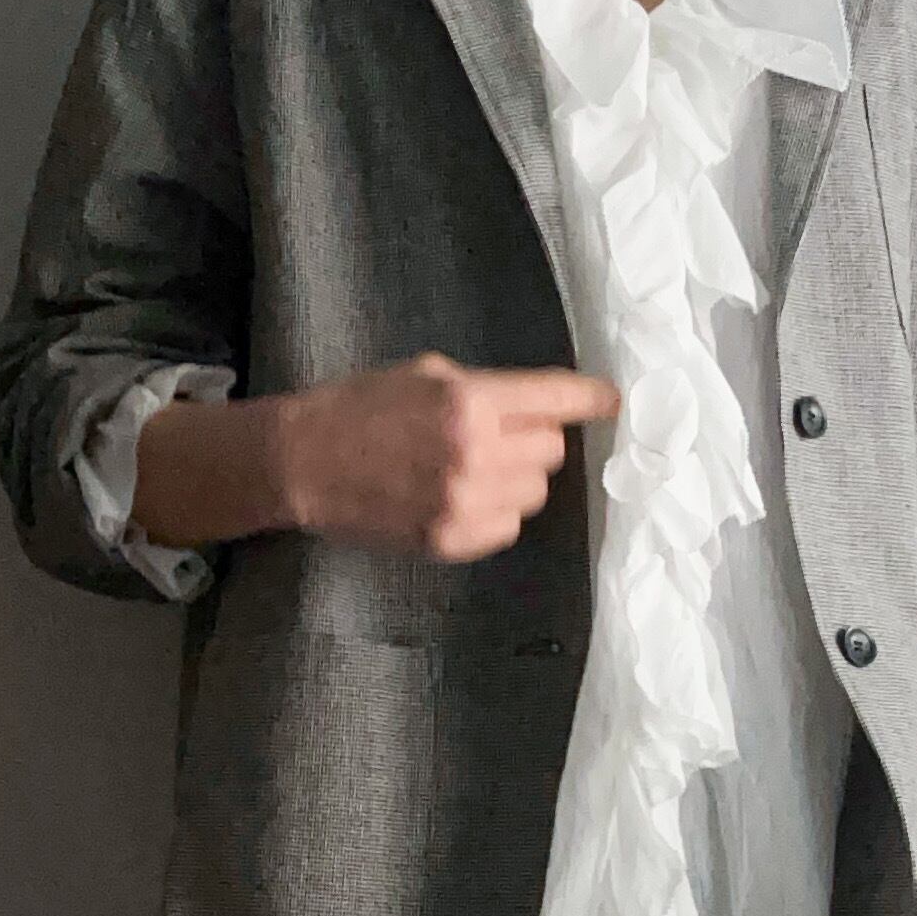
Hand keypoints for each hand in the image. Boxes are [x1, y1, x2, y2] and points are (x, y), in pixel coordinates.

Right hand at [275, 356, 620, 560]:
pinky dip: (496, 512)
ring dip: (518, 478)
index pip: (556, 399)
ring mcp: (464, 504)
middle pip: (552, 450)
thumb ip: (489, 389)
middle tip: (499, 434)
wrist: (304, 464)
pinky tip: (460, 496)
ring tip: (474, 467)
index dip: (590, 399)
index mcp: (469, 402)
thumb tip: (544, 406)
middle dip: (534, 438)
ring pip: (535, 492)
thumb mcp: (427, 374)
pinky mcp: (451, 540)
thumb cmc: (362, 407)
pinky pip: (508, 527)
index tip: (611, 402)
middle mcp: (475, 455)